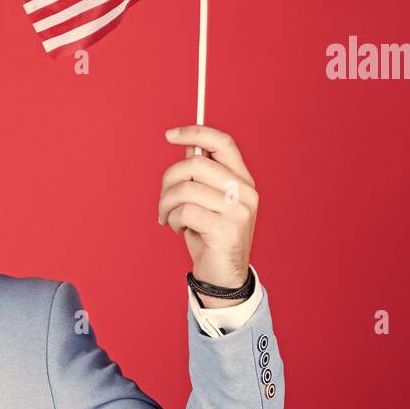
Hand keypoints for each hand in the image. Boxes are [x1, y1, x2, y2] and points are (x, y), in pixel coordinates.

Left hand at [156, 124, 257, 305]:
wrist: (222, 275)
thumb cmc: (209, 235)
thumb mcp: (204, 200)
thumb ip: (200, 174)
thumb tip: (188, 146)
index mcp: (243, 180)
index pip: (222, 143)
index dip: (195, 133)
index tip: (170, 135)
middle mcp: (246, 192)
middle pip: (196, 164)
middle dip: (168, 180)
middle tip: (163, 200)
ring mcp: (239, 211)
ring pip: (186, 189)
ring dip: (166, 204)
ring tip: (167, 217)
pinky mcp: (227, 230)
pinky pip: (185, 212)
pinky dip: (172, 219)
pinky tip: (176, 229)